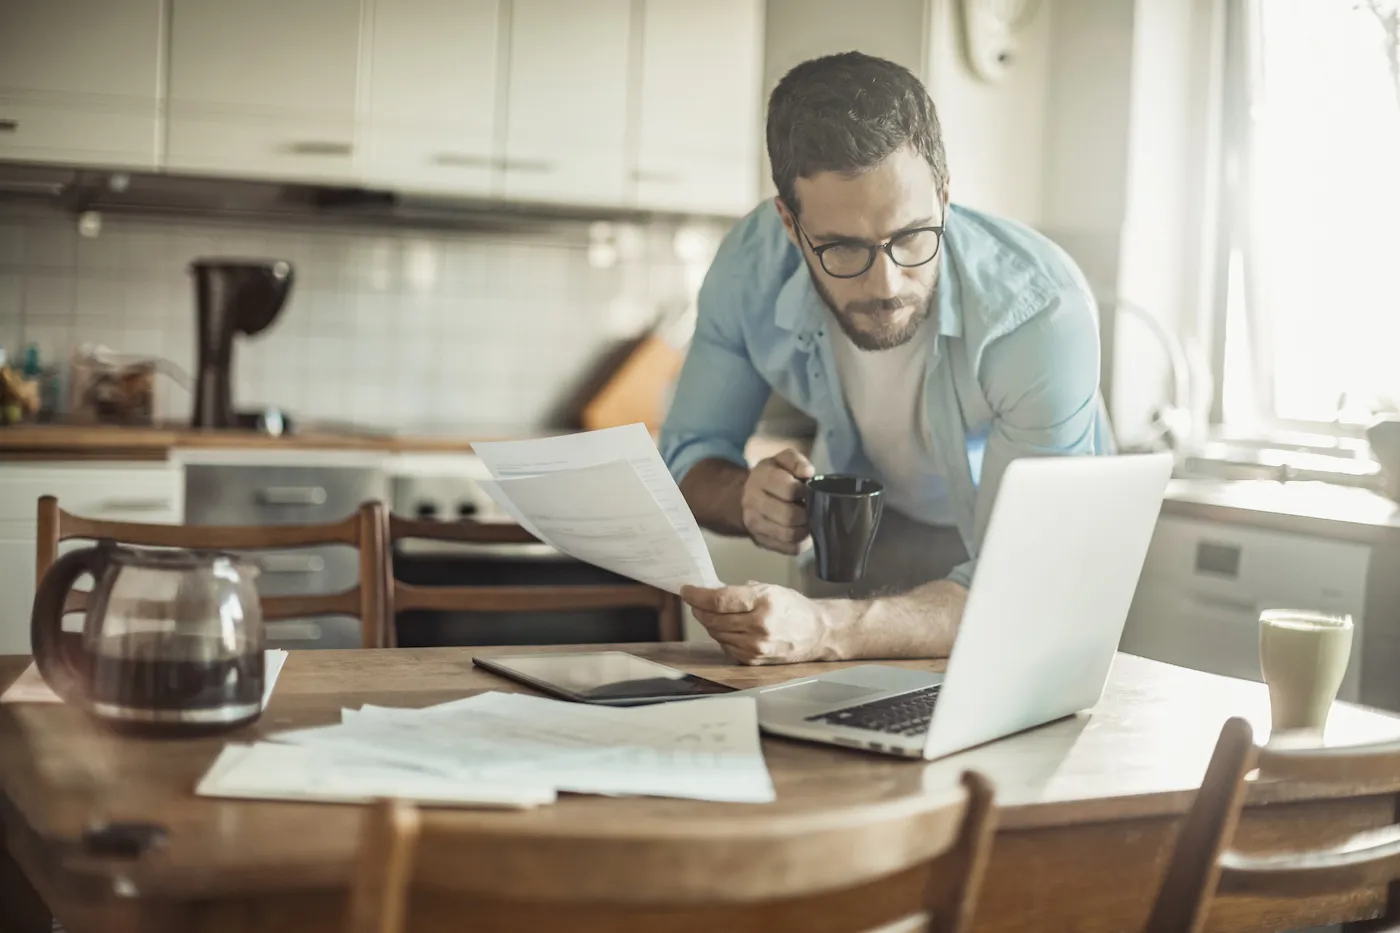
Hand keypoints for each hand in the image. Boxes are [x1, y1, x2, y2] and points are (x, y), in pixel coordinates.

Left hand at [681, 582, 839, 664]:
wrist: (817, 633)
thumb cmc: (794, 608)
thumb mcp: (770, 589)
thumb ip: (740, 592)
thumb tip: (710, 592)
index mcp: (763, 602)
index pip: (718, 600)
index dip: (697, 595)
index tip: (687, 590)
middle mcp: (759, 626)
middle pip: (713, 618)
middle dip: (699, 608)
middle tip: (695, 601)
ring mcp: (756, 646)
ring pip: (716, 633)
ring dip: (708, 622)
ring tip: (710, 613)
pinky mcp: (754, 660)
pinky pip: (726, 646)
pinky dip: (721, 636)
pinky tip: (727, 628)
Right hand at [742, 448, 814, 554]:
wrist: (745, 497)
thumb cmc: (773, 476)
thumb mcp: (782, 460)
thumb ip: (796, 461)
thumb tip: (808, 472)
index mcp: (761, 478)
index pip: (789, 489)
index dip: (804, 491)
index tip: (807, 491)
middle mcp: (753, 502)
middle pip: (789, 516)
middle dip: (806, 513)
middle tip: (811, 509)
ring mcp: (755, 525)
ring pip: (789, 535)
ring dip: (805, 529)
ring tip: (808, 520)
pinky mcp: (761, 542)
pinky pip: (789, 549)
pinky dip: (801, 543)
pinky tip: (802, 532)